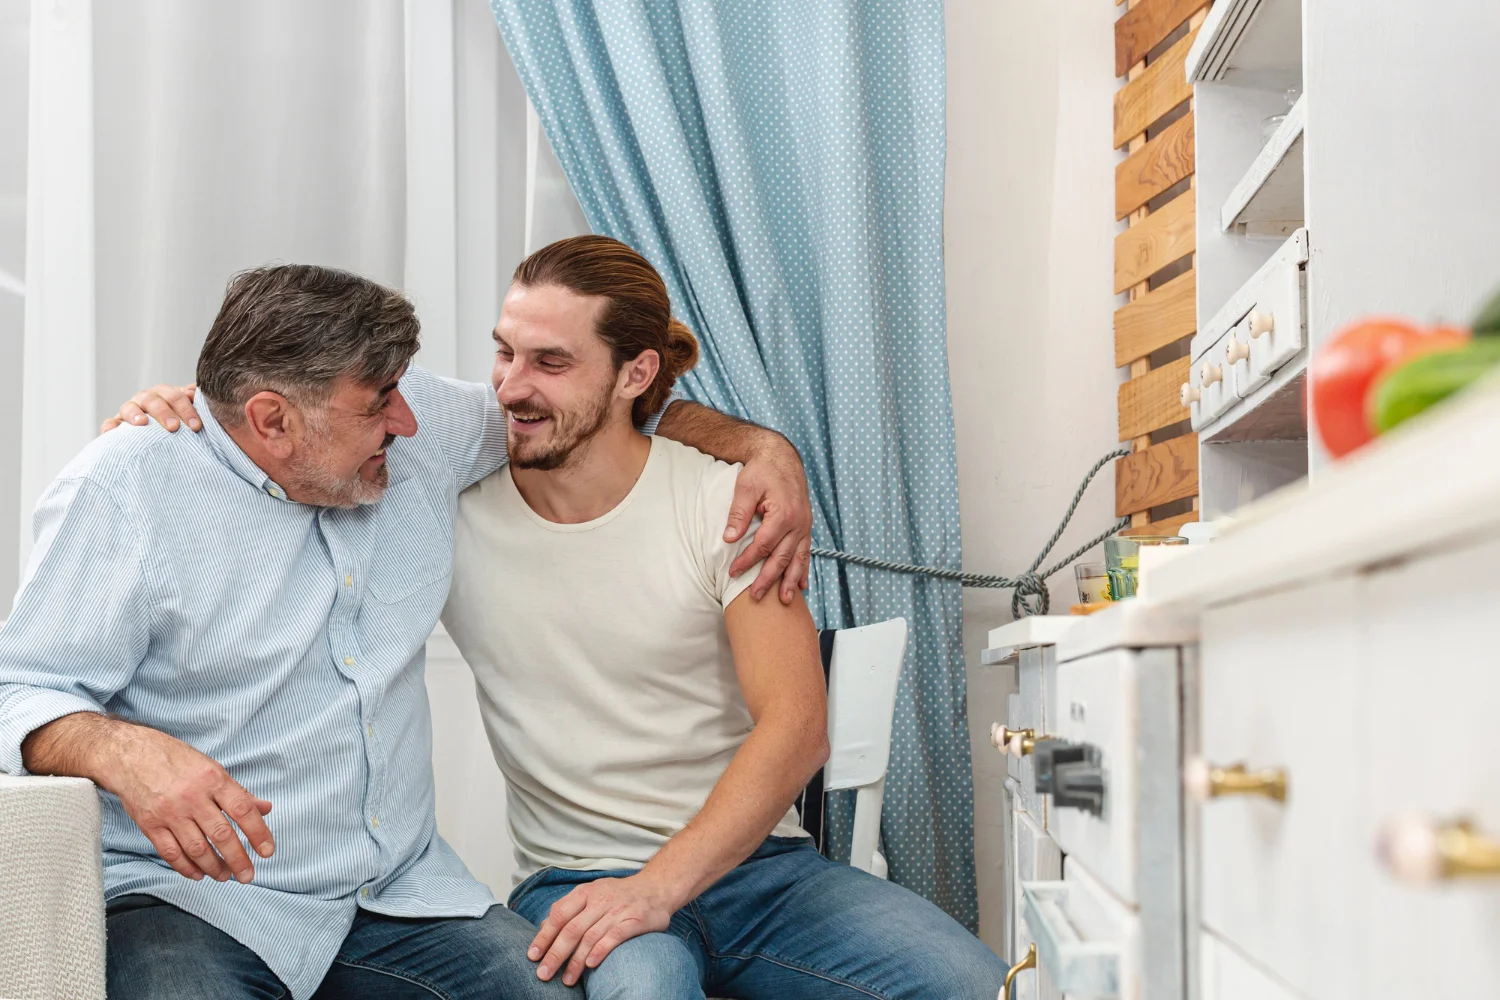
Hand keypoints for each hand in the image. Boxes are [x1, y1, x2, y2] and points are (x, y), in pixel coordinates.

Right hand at [100, 383, 201, 432]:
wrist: (160, 432)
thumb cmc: (178, 421)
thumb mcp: (188, 412)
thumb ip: (194, 403)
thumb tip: (197, 392)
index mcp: (165, 394)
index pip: (176, 397)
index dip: (186, 410)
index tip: (196, 426)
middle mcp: (146, 399)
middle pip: (153, 400)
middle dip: (164, 413)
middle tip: (173, 427)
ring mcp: (129, 410)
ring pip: (129, 407)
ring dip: (135, 414)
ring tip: (142, 423)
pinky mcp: (116, 423)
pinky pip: (110, 423)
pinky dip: (109, 427)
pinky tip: (111, 434)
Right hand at [101, 723, 273, 882]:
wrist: (130, 755)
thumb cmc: (175, 760)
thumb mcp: (211, 768)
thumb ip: (237, 792)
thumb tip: (265, 809)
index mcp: (213, 779)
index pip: (243, 810)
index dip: (258, 833)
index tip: (268, 851)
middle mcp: (192, 797)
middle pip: (221, 834)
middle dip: (238, 859)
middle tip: (247, 875)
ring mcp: (170, 812)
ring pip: (197, 848)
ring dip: (214, 867)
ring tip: (225, 876)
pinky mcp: (150, 824)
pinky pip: (171, 853)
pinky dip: (186, 867)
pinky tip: (198, 874)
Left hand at [528, 874, 677, 985]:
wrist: (657, 887)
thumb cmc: (619, 895)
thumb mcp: (592, 894)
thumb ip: (568, 909)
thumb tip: (543, 927)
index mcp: (586, 893)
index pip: (559, 915)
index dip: (544, 936)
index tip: (532, 956)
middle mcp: (600, 900)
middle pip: (572, 929)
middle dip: (556, 954)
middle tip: (544, 974)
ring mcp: (618, 909)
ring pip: (591, 936)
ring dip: (577, 961)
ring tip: (568, 980)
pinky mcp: (636, 919)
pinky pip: (616, 935)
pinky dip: (602, 950)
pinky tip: (592, 964)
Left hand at [725, 435, 812, 603]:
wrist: (781, 457)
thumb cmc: (762, 470)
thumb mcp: (746, 486)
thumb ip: (739, 513)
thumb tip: (729, 538)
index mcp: (783, 514)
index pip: (762, 545)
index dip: (747, 561)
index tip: (732, 573)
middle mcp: (798, 523)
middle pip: (781, 557)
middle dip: (768, 579)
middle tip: (755, 597)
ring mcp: (804, 526)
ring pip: (798, 559)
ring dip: (790, 581)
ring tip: (785, 601)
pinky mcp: (805, 526)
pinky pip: (806, 552)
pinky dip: (803, 569)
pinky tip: (801, 585)